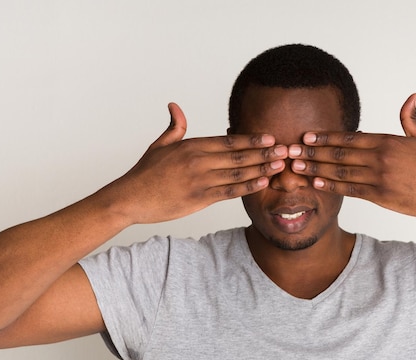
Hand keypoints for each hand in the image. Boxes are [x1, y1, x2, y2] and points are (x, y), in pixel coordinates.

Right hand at [108, 103, 287, 223]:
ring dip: (262, 168)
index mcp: (192, 146)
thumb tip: (175, 106)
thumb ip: (175, 127)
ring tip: (280, 165)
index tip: (270, 137)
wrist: (130, 197)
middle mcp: (199, 161)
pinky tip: (263, 182)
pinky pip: (230, 192)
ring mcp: (200, 180)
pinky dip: (248, 187)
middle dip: (264, 152)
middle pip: (238, 155)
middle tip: (285, 149)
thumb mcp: (160, 145)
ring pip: (238, 173)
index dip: (251, 140)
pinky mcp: (200, 198)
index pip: (229, 141)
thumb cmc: (145, 173)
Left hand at [287, 94, 415, 217]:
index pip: (349, 138)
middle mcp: (380, 158)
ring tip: (296, 168)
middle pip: (338, 154)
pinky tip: (316, 184)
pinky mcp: (381, 196)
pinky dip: (331, 187)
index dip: (325, 137)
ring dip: (315, 169)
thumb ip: (411, 118)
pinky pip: (350, 190)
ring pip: (340, 172)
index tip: (307, 136)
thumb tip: (412, 96)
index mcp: (387, 141)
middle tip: (290, 151)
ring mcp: (379, 177)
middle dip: (312, 152)